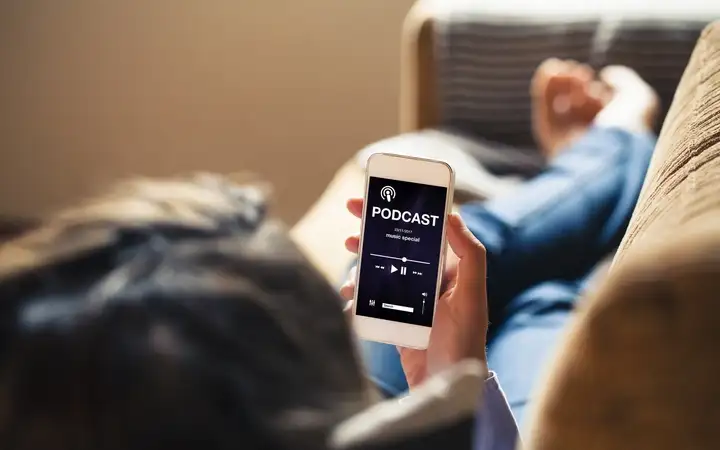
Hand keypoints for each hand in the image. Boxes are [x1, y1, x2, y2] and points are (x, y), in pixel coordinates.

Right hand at [341, 198, 487, 387]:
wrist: (446, 387)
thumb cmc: (466, 343)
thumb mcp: (473, 297)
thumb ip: (470, 255)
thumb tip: (452, 215)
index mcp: (449, 269)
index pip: (424, 229)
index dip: (403, 210)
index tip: (382, 196)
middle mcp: (429, 279)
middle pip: (396, 244)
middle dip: (374, 227)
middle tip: (352, 214)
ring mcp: (409, 299)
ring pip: (379, 267)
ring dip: (361, 259)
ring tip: (349, 255)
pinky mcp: (394, 317)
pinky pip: (371, 297)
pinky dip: (357, 293)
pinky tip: (348, 296)